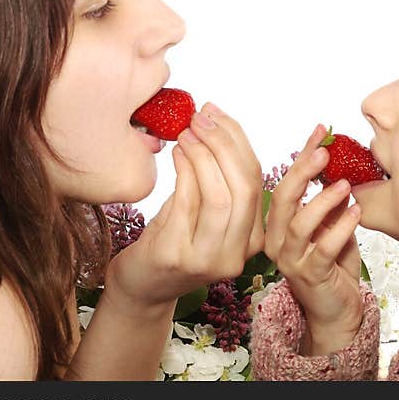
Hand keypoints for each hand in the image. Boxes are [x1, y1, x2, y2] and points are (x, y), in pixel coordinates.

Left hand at [103, 102, 263, 315]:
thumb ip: (217, 176)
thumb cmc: (173, 239)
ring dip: (203, 157)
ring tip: (185, 132)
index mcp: (254, 238)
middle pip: (244, 188)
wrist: (141, 285)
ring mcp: (210, 260)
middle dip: (224, 145)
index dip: (239, 141)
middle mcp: (239, 254)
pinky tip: (175, 153)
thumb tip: (215, 121)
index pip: (257, 179)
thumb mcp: (203, 209)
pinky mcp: (178, 258)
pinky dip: (183, 172)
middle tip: (200, 118)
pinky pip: (187, 205)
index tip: (217, 113)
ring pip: (220, 198)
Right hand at [264, 124, 363, 354]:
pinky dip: (340, 228)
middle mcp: (277, 240)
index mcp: (278, 224)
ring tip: (346, 185)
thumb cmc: (333, 265)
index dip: (301, 156)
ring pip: (299, 224)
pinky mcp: (310, 276)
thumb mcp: (331, 224)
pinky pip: (323, 248)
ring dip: (323, 200)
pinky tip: (357, 213)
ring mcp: (290, 260)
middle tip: (324, 153)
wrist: (336, 311)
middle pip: (282, 199)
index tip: (319, 132)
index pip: (284, 182)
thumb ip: (330, 199)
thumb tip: (340, 163)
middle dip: (302, 172)